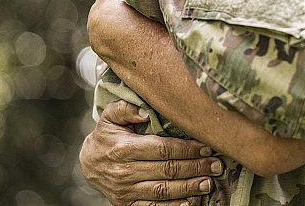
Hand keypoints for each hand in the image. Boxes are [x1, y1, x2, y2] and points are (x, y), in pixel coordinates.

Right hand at [79, 100, 223, 205]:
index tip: (207, 146)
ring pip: (163, 191)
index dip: (187, 149)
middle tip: (217, 166)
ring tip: (208, 183)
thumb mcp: (110, 116)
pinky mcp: (125, 204)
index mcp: (124, 148)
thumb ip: (125, 108)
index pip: (162, 149)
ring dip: (188, 188)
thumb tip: (144, 111)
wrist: (87, 162)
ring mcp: (125, 191)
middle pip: (167, 170)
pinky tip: (188, 202)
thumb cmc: (106, 135)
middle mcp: (124, 171)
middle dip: (195, 168)